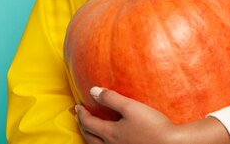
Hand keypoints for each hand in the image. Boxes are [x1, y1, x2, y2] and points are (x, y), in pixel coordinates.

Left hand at [75, 87, 229, 143]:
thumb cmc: (152, 125)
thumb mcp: (131, 107)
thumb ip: (111, 98)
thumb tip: (92, 91)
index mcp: (110, 133)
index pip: (88, 123)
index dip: (81, 114)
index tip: (77, 106)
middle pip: (89, 137)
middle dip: (82, 126)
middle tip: (79, 117)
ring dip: (90, 137)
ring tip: (89, 130)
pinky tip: (109, 140)